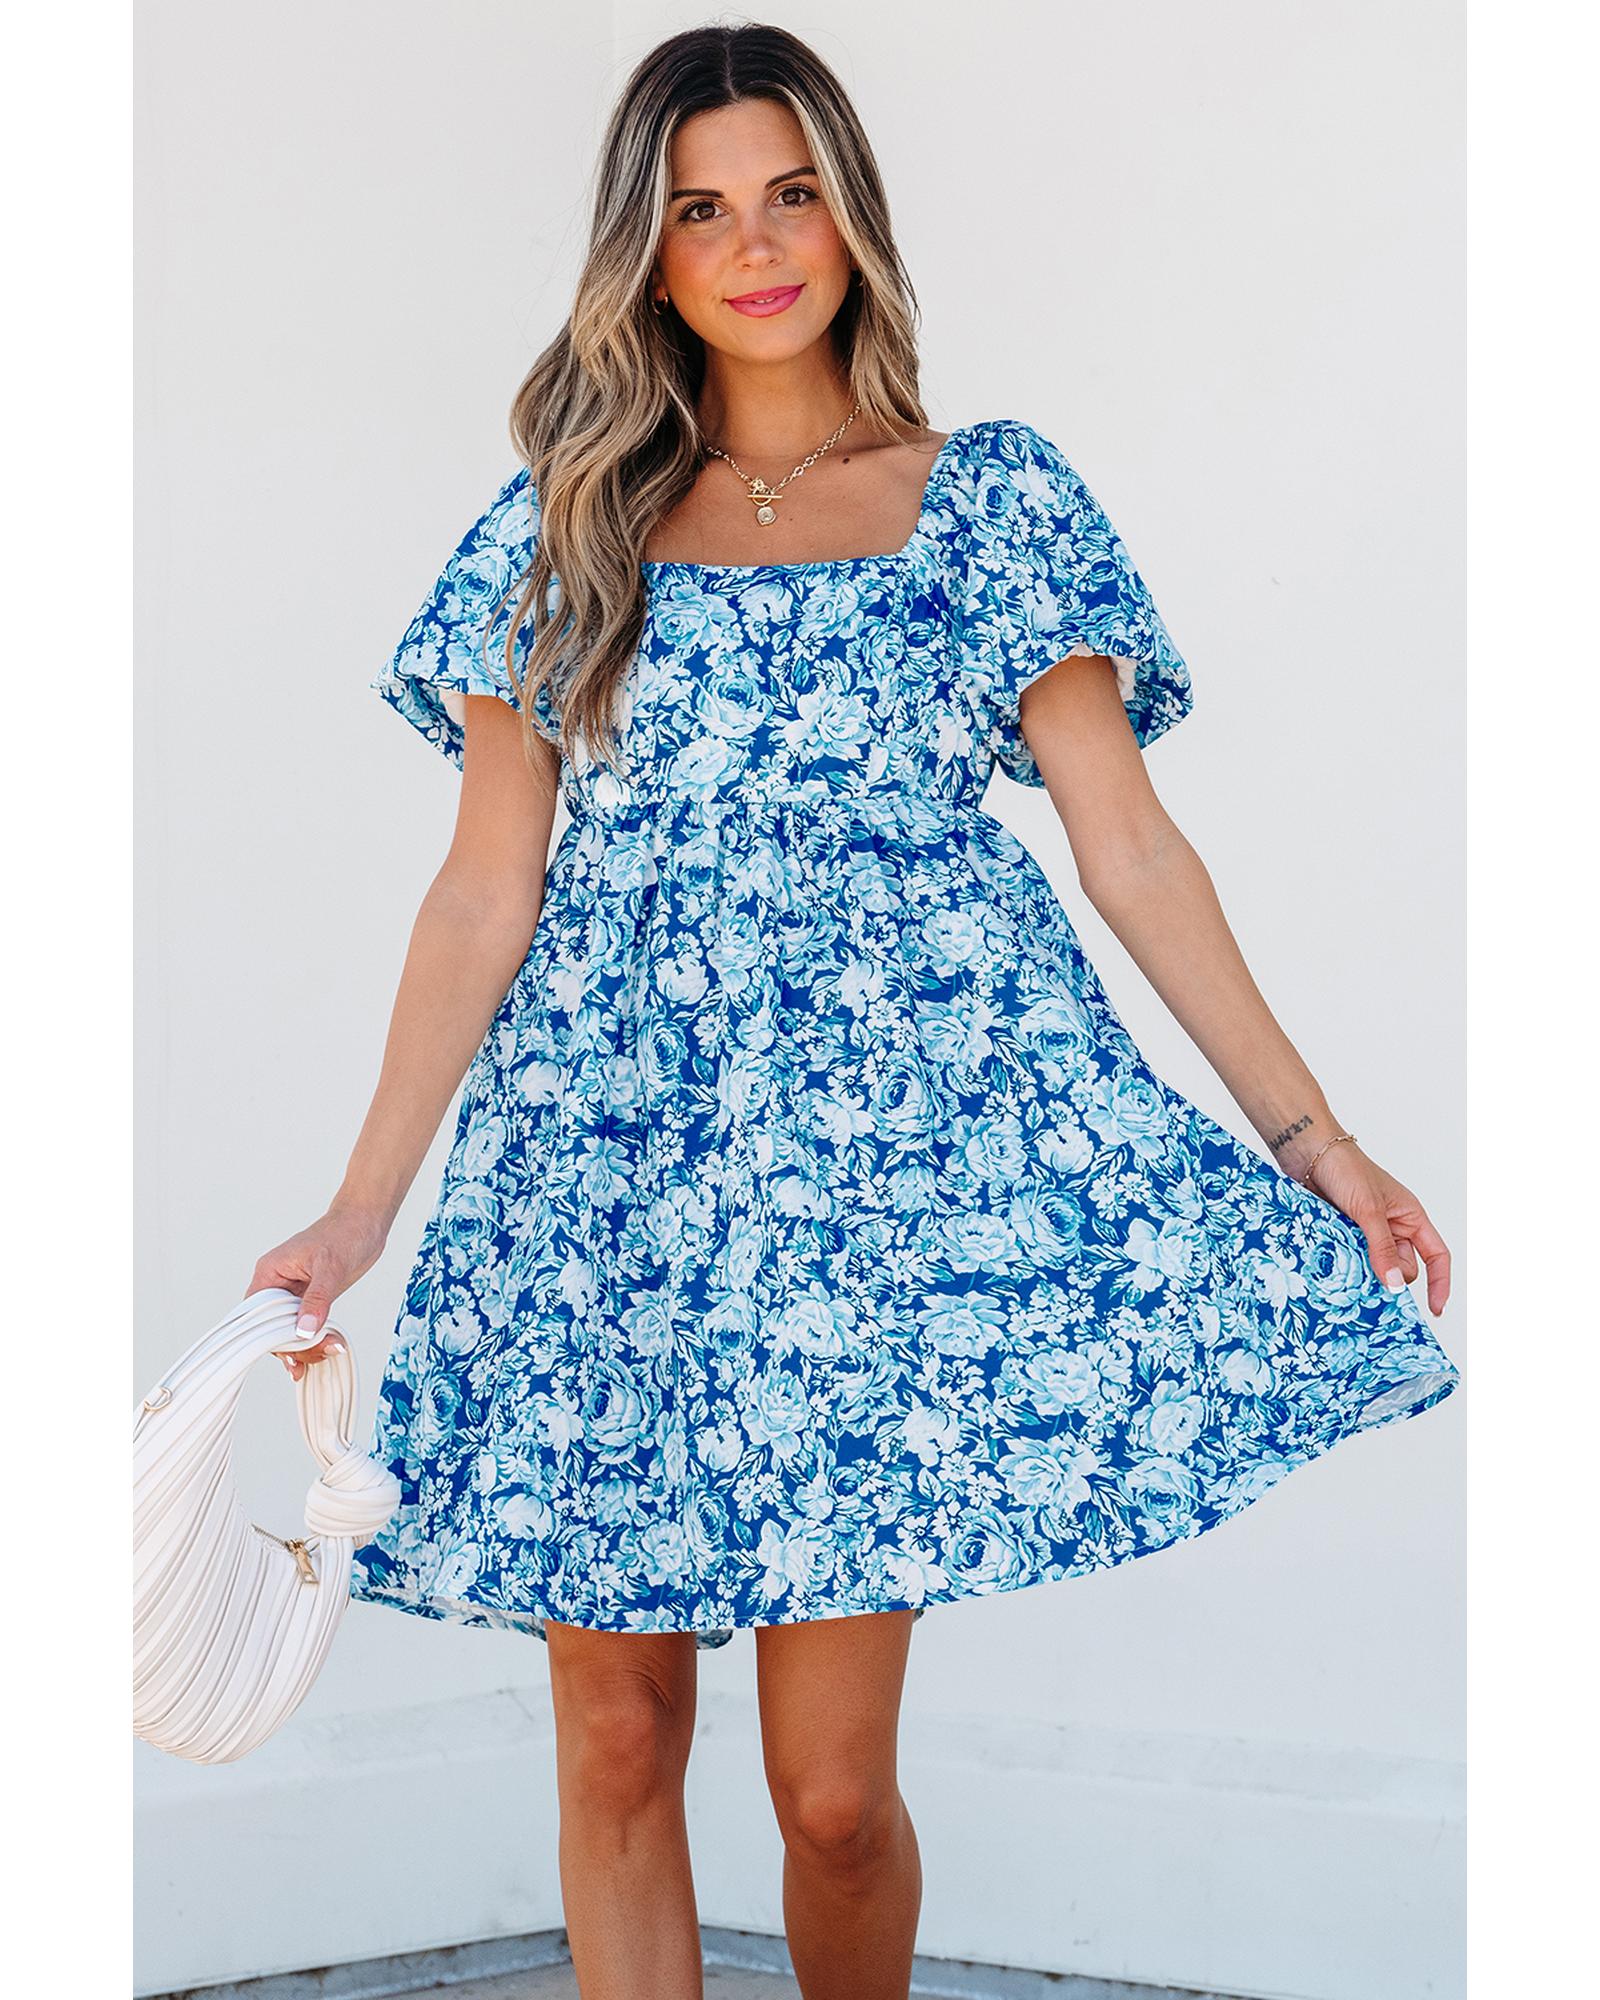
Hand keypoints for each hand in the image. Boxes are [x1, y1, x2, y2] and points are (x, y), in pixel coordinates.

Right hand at [246, 1201, 389, 1378]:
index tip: (290, 1355)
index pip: (257, 1315)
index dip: (269, 1338)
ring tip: (329, 1351)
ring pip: (289, 1330)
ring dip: (305, 1346)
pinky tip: (325, 1351)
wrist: (366, 1223)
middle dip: (292, 1346)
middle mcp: (276, 1285)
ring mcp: (294, 1294)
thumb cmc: (345, 1233)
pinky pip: (304, 1326)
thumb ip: (317, 1299)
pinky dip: (314, 1339)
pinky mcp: (310, 1299)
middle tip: (315, 1356)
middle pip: (271, 1327)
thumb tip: (303, 1331)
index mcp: (270, 1273)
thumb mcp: (330, 1266)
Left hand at [1302, 1141, 1450, 1316]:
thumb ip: (1381, 1247)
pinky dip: (1342, 1266)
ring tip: (1345, 1263)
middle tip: (1367, 1274)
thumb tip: (1395, 1285)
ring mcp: (1366, 1234)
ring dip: (1361, 1271)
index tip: (1434, 1309)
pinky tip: (1330, 1263)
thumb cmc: (1347, 1169)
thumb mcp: (1368, 1210)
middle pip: (1400, 1268)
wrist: (1308, 1154)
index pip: (1436, 1256)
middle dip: (1388, 1275)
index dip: (1439, 1282)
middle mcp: (1392, 1227)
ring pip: (1372, 1268)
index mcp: (1410, 1217)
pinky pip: (1348, 1261)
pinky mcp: (1342, 1236)